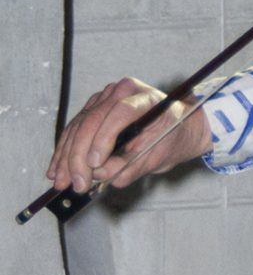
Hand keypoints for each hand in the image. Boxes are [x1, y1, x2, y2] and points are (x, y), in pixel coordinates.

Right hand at [47, 77, 211, 193]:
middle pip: (93, 119)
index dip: (104, 138)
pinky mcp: (92, 108)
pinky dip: (64, 152)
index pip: (121, 112)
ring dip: (67, 157)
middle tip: (77, 183)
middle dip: (80, 155)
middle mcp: (123, 91)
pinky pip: (73, 130)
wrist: (174, 127)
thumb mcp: (159, 156)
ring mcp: (105, 97)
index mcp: (146, 98)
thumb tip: (100, 173)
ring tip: (62, 182)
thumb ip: (132, 165)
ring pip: (78, 126)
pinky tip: (56, 170)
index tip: (95, 163)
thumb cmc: (170, 138)